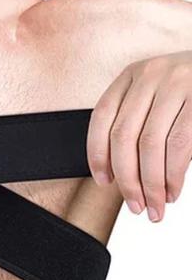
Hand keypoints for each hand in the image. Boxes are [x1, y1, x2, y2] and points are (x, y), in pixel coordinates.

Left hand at [87, 51, 191, 221]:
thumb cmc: (191, 92)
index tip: (103, 181)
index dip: (97, 154)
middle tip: (134, 205)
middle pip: (123, 136)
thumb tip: (117, 175)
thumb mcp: (156, 97)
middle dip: (126, 179)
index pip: (101, 118)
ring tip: (154, 205)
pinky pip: (178, 145)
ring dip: (150, 184)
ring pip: (150, 145)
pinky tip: (172, 190)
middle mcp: (151, 75)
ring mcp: (177, 83)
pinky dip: (172, 175)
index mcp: (131, 75)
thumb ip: (135, 123)